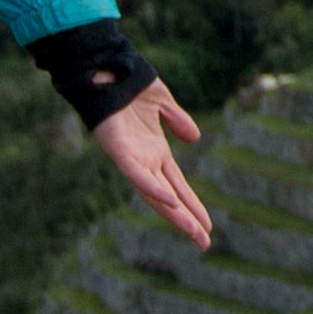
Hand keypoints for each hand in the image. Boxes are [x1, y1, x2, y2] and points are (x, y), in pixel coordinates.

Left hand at [96, 80, 213, 245]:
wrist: (104, 68)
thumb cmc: (128, 84)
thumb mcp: (162, 103)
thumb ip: (177, 120)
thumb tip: (195, 138)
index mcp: (154, 151)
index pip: (177, 185)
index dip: (192, 205)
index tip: (208, 225)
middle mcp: (143, 159)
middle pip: (168, 198)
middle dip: (186, 220)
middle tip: (204, 244)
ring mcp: (131, 158)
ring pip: (154, 194)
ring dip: (174, 214)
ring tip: (194, 233)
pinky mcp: (118, 151)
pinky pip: (137, 175)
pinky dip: (153, 188)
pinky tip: (170, 200)